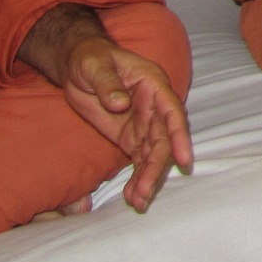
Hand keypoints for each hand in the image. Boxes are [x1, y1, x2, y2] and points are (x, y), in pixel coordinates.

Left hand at [55, 36, 196, 213]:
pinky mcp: (130, 137)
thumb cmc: (91, 59)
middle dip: (156, 168)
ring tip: (138, 202)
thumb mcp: (95, 66)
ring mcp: (144, 124)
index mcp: (153, 85)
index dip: (179, 136)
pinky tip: (132, 197)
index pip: (172, 112)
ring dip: (148, 178)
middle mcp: (155, 107)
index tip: (183, 159)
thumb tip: (120, 104)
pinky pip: (139, 160)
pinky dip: (137, 178)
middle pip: (164, 141)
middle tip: (143, 193)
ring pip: (154, 155)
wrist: (78, 66)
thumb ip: (108, 84)